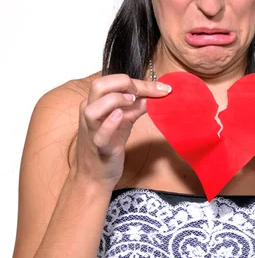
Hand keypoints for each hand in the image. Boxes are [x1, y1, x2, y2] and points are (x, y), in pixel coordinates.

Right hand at [74, 73, 171, 190]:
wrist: (96, 175)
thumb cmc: (108, 144)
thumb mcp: (125, 121)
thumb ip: (137, 106)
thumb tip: (155, 93)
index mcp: (96, 102)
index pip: (114, 83)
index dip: (140, 83)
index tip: (163, 88)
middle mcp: (90, 112)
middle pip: (98, 85)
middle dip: (123, 83)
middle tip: (140, 93)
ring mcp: (92, 130)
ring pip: (93, 108)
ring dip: (115, 100)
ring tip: (132, 101)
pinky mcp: (98, 146)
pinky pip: (100, 133)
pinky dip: (110, 122)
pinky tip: (121, 115)